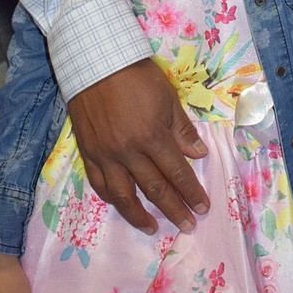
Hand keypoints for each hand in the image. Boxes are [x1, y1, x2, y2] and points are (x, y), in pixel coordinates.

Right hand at [67, 58, 209, 232]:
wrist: (96, 64)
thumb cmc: (137, 76)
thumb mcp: (167, 97)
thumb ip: (182, 129)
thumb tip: (199, 155)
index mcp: (152, 136)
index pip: (177, 172)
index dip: (191, 192)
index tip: (203, 207)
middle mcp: (129, 152)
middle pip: (155, 189)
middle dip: (174, 209)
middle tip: (188, 226)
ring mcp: (106, 155)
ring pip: (124, 195)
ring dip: (140, 216)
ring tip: (154, 228)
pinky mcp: (88, 153)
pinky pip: (100, 184)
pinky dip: (113, 199)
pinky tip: (124, 205)